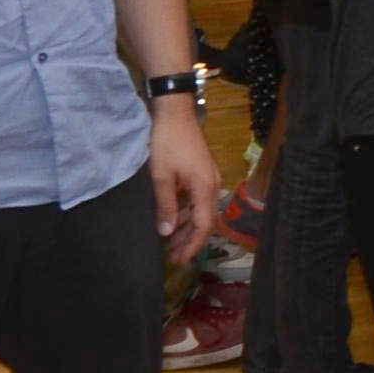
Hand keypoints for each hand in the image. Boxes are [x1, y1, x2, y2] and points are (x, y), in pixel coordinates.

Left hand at [145, 98, 219, 267]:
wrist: (175, 112)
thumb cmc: (168, 143)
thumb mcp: (162, 176)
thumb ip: (165, 205)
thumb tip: (165, 233)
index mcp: (204, 188)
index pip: (203, 226)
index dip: (192, 245)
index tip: (180, 261)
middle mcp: (211, 186)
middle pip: (204, 221)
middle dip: (189, 240)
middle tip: (173, 257)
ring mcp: (207, 179)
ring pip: (199, 211)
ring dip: (186, 227)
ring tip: (170, 242)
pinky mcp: (200, 173)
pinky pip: (196, 200)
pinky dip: (185, 213)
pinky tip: (172, 219)